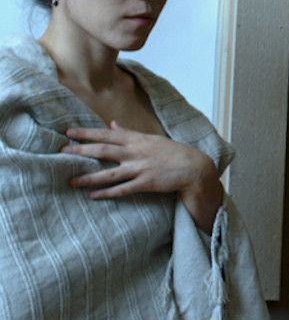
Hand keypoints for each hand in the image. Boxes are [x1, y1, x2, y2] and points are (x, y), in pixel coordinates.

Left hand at [64, 122, 223, 230]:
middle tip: (61, 151)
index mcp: (137, 140)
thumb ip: (129, 133)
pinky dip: (107, 193)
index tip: (68, 132)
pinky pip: (123, 189)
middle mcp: (136, 152)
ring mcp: (141, 168)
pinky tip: (93, 195)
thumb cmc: (173, 152)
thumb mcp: (151, 138)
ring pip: (110, 173)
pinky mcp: (147, 183)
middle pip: (103, 150)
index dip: (87, 133)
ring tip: (71, 180)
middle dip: (81, 151)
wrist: (195, 168)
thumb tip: (111, 124)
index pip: (107, 135)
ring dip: (89, 177)